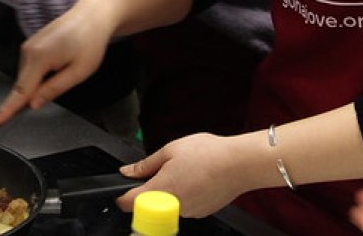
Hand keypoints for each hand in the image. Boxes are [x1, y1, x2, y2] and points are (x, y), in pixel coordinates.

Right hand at [0, 0, 118, 124]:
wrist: (92, 16)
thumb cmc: (90, 42)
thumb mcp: (78, 72)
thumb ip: (54, 89)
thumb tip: (33, 105)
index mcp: (40, 57)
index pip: (21, 90)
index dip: (8, 109)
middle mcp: (28, 50)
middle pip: (23, 85)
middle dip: (33, 96)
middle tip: (61, 84)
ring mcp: (28, 46)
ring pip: (27, 77)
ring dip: (39, 84)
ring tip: (65, 69)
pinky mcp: (31, 44)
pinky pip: (29, 68)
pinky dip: (39, 75)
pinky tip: (58, 66)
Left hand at [116, 134, 255, 218]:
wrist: (239, 164)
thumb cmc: (207, 154)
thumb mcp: (170, 150)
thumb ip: (145, 165)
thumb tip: (128, 171)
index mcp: (161, 189)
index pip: (130, 203)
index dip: (123, 197)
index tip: (123, 191)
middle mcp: (173, 205)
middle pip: (152, 203)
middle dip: (153, 188)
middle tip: (165, 171)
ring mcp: (188, 212)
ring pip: (170, 204)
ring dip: (172, 191)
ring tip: (187, 171)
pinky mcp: (202, 212)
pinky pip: (186, 205)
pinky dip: (188, 194)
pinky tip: (198, 179)